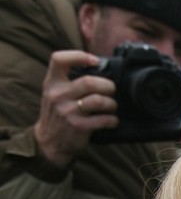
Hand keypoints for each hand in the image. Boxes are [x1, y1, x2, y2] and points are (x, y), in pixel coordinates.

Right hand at [33, 50, 119, 167]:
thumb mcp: (54, 93)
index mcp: (52, 83)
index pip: (59, 60)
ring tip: (112, 107)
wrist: (49, 142)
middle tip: (111, 91)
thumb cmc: (57, 114)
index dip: (79, 56)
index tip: (95, 61)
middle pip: (89, 82)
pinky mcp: (78, 127)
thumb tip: (99, 68)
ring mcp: (67, 112)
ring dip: (112, 104)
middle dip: (108, 86)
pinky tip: (111, 121)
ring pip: (99, 101)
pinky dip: (113, 120)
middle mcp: (57, 95)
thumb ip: (69, 81)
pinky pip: (104, 119)